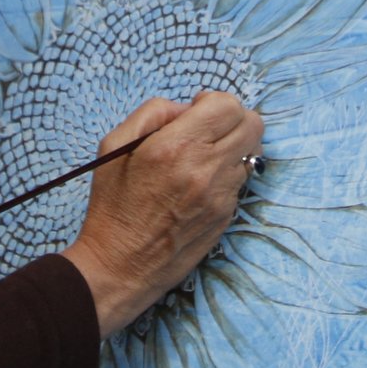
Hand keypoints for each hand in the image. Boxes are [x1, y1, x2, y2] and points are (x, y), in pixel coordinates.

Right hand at [61, 91, 263, 337]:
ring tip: (202, 159)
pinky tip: (200, 185)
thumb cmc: (113, 205)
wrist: (120, 266)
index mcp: (175, 147)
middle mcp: (205, 169)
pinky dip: (227, 174)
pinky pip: (241, 182)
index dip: (215, 101)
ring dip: (233, 148)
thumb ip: (153, 113)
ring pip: (252, 154)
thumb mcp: (115, 146)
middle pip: (253, 126)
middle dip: (234, 120)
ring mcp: (221, 196)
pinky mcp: (227, 217)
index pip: (228, 105)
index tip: (197, 111)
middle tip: (209, 130)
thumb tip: (187, 108)